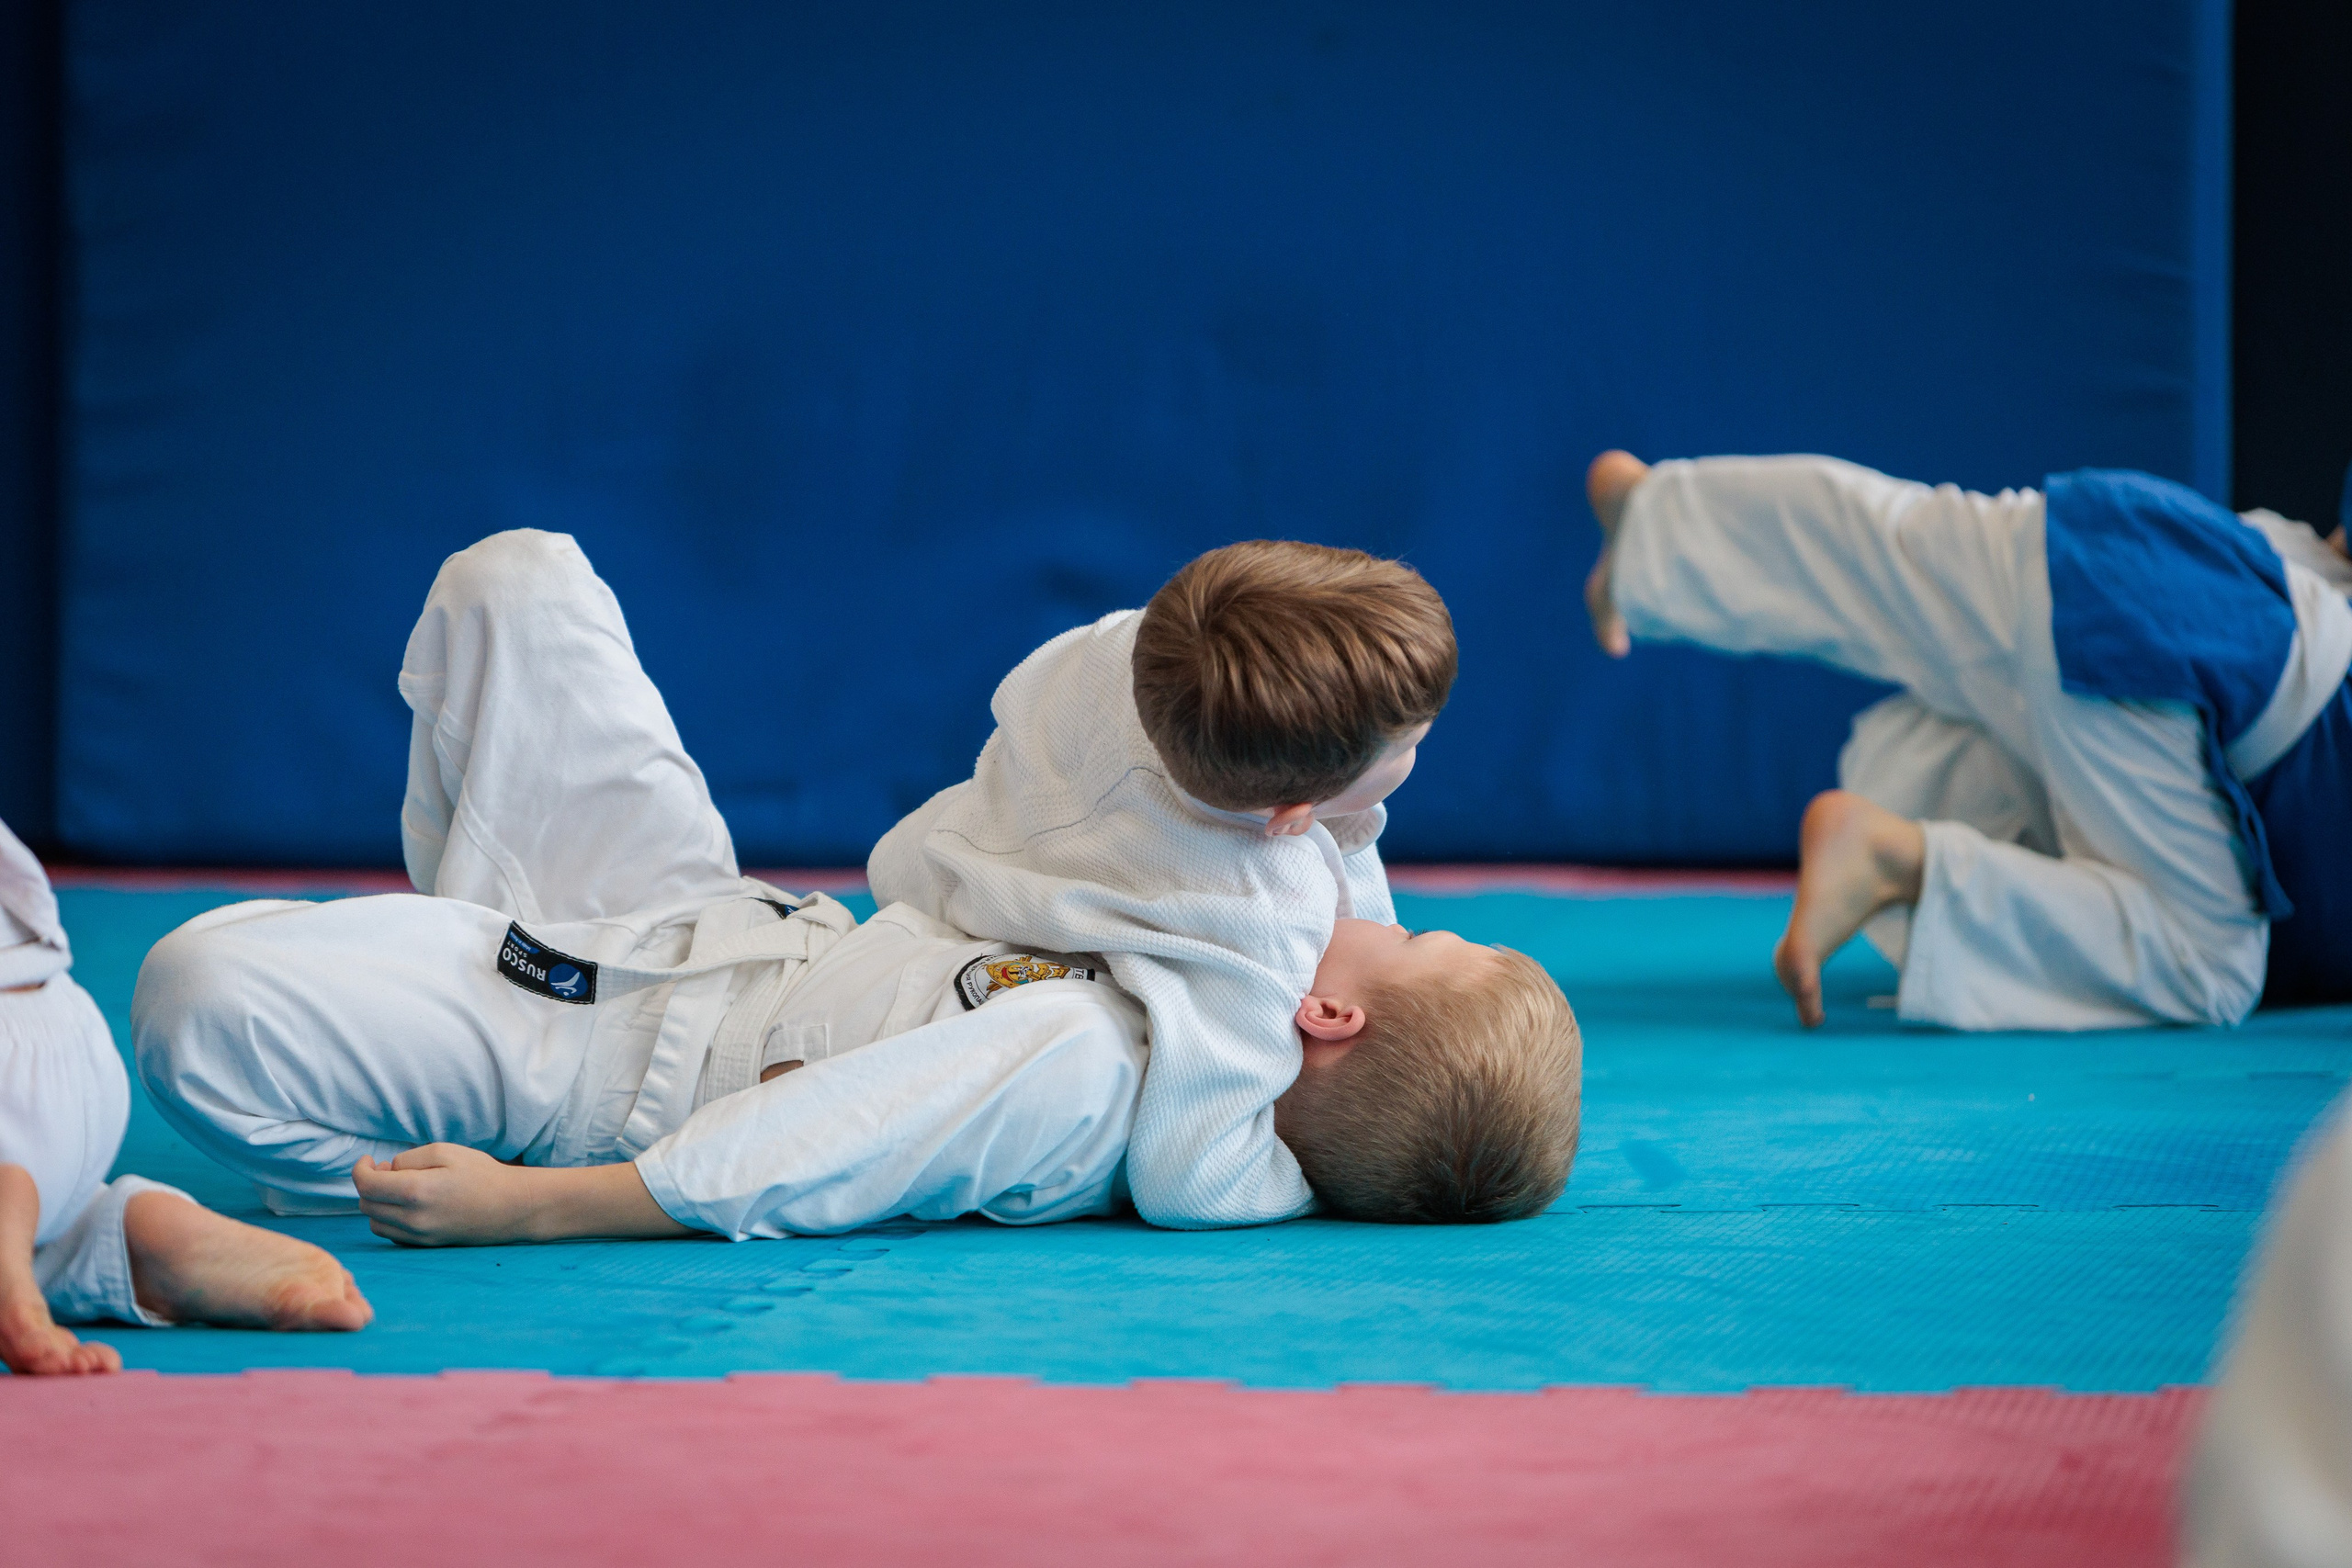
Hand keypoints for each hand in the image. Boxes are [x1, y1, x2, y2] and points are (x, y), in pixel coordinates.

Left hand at [353, 1144, 543, 1246]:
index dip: (360, 1169)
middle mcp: (413, 1219)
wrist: (512, 1207)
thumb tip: (387, 1170)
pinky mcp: (426, 1245)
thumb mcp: (446, 1151)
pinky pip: (392, 1233)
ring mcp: (419, 1236)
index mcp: (415, 1191)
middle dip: (369, 1184)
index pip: (366, 1185)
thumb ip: (408, 1158)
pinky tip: (408, 1204)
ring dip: (377, 1203)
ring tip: (398, 1188)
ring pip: (375, 1222)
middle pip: (366, 1204)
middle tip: (387, 1169)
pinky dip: (390, 1218)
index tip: (369, 1159)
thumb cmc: (482, 1174)